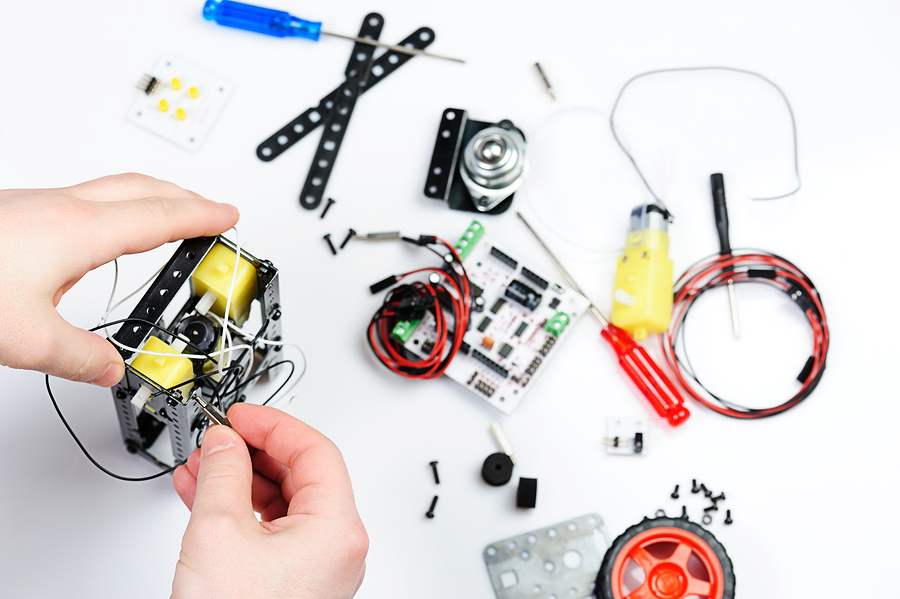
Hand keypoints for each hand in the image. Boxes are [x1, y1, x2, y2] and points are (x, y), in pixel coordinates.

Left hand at [0, 173, 238, 385]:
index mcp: (78, 231)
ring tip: (166, 217)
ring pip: (110, 189)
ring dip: (149, 199)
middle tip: (210, 211)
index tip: (227, 217)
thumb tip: (109, 367)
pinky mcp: (13, 210)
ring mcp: (34, 203)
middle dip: (185, 198)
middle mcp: (60, 207)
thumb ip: (79, 357)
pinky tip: (99, 232)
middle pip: (142, 189)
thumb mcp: (26, 338)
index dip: (202, 217)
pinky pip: (80, 198)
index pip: (161, 218)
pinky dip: (112, 208)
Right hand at [171, 404, 368, 598]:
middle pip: (301, 473)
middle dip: (254, 451)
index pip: (315, 450)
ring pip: (283, 502)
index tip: (240, 414)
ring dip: (241, 479)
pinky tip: (205, 495)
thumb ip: (224, 472)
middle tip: (219, 437)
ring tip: (203, 465)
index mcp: (338, 528)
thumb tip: (225, 440)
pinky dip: (240, 509)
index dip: (273, 424)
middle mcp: (337, 547)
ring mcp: (318, 567)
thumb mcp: (218, 531)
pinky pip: (271, 530)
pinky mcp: (294, 582)